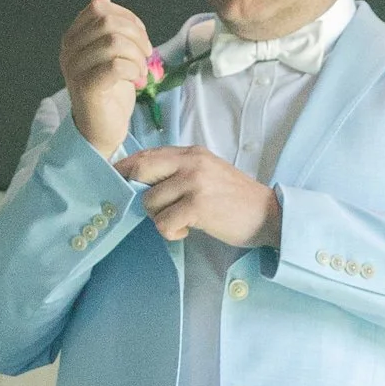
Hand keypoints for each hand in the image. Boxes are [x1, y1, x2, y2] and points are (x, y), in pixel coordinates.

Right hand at [60, 0, 154, 158]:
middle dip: (136, 35)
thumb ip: (109, 27)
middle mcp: (69, 50)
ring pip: (113, 42)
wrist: (102, 129)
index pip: (100, 7)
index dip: (127, 17)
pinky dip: (133, 70)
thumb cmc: (110, 90)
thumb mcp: (111, 51)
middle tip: (145, 55)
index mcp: (73, 37)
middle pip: (108, 21)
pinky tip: (136, 80)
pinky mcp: (86, 87)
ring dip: (137, 55)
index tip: (140, 37)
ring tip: (141, 70)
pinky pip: (115, 65)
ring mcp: (74, 69)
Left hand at [118, 147, 280, 251]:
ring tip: (181, 221)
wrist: (268, 214)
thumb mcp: (207, 173)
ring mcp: (194, 183)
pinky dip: (171, 232)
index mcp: (191, 153)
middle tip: (150, 208)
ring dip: (160, 218)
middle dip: (137, 193)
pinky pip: (164, 223)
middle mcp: (191, 163)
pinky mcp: (198, 206)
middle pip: (140, 171)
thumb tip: (138, 179)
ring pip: (150, 202)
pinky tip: (187, 230)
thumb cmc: (234, 199)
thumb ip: (177, 171)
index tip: (116, 182)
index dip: (125, 169)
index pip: (146, 154)